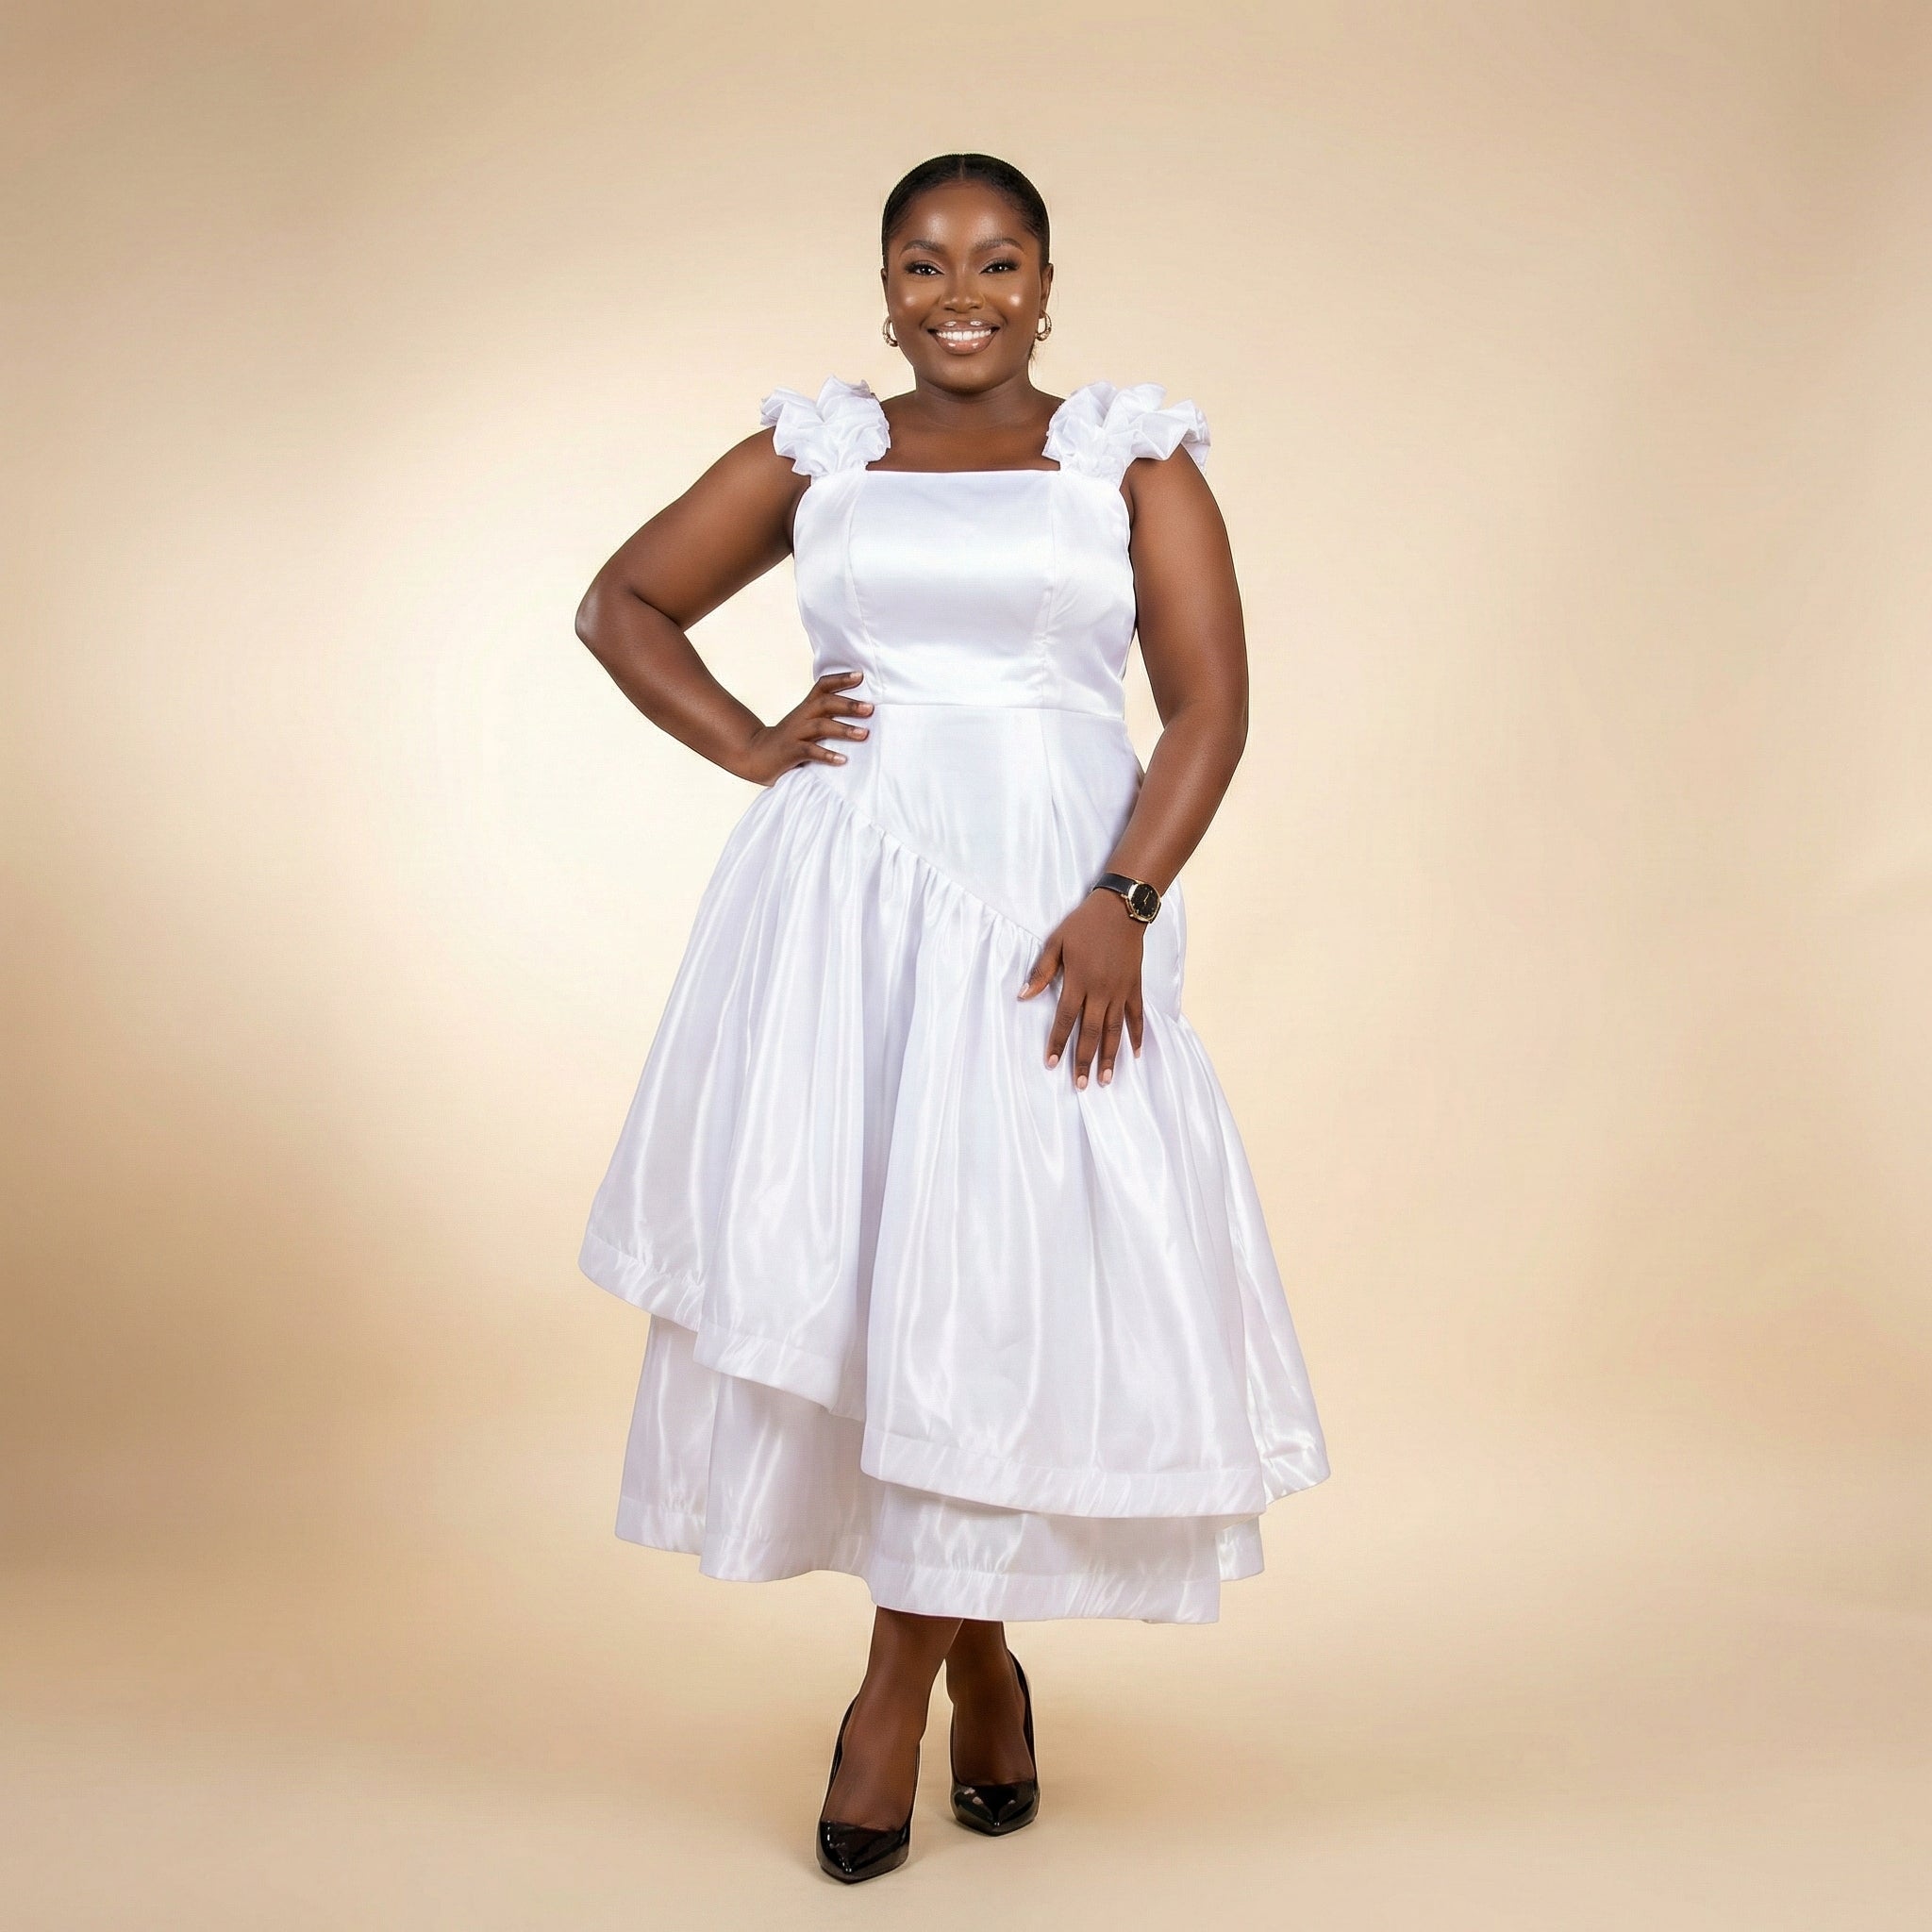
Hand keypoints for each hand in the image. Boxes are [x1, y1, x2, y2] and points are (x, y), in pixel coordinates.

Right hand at [732, 669, 871, 784]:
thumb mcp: (806, 722)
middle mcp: (801, 717)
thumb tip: (861, 711)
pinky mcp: (791, 752)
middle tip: (870, 708)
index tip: (860, 676)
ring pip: (820, 726)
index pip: (823, 686)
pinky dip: (827, 755)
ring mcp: (795, 734)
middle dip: (848, 705)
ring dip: (843, 729)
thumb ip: (827, 715)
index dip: (840, 679)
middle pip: (825, 703)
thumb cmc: (790, 739)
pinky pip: (810, 752)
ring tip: (864, 734)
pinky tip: (842, 760)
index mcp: (806, 707)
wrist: (757, 755)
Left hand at [1018, 890, 1145, 1087]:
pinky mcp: (1134, 987)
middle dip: (1085, 1060)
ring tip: (1106, 1079)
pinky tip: (1135, 1053)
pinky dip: (1136, 1035)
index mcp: (1078, 981)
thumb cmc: (1084, 924)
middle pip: (1091, 1032)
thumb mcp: (1056, 942)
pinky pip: (1136, 1016)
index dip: (1058, 1042)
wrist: (1121, 910)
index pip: (1065, 1019)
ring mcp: (1120, 991)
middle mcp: (1101, 991)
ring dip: (1110, 1056)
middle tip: (1081, 1084)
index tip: (1051, 1063)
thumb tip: (1023, 996)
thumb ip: (1041, 971)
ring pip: (1114, 1030)